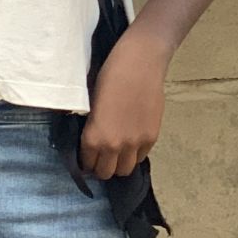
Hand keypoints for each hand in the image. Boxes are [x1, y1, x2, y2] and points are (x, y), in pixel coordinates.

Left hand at [81, 28, 167, 179]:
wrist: (139, 64)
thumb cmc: (109, 77)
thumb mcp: (90, 105)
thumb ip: (91, 128)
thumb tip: (90, 142)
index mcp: (93, 138)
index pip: (87, 165)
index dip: (86, 162)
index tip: (87, 156)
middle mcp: (114, 146)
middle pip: (106, 173)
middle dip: (101, 166)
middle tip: (101, 155)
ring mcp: (135, 143)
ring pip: (125, 169)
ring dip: (119, 163)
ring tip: (117, 150)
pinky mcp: (152, 137)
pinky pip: (141, 156)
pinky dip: (135, 153)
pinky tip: (131, 140)